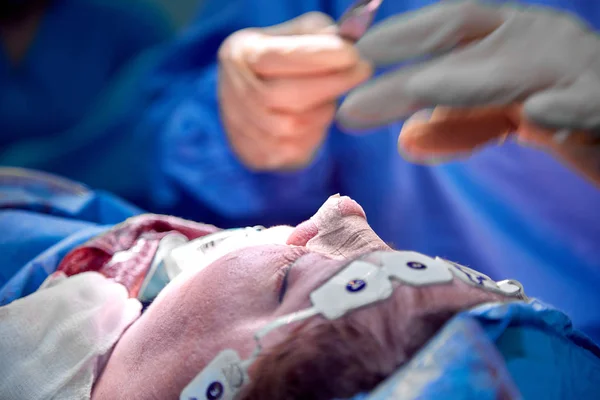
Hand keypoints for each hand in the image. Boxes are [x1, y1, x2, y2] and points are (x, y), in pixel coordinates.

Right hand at [218, 12, 371, 169]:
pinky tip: (314, 117)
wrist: (250, 102)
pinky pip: (299, 148)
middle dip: (333, 83)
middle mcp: (235, 93)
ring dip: (323, 109)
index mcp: (240, 55)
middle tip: (362, 70)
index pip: (279, 57)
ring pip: (298, 125)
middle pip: (291, 96)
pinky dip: (315, 131)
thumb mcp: (293, 35)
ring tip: (328, 95)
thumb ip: (318, 34)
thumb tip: (349, 41)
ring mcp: (242, 129)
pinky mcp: (257, 155)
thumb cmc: (279, 62)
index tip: (352, 53)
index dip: (319, 57)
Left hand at [335, 1, 599, 182]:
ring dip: (469, 80)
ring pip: (522, 71)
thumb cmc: (561, 110)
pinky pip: (591, 103)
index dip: (404, 35)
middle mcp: (541, 43)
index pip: (451, 26)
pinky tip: (539, 113)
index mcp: (511, 39)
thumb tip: (406, 141)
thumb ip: (460, 126)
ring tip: (421, 87)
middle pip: (469, 49)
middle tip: (358, 90)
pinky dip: (567, 107)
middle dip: (414, 71)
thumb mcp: (502, 118)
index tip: (356, 55)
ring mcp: (578, 70)